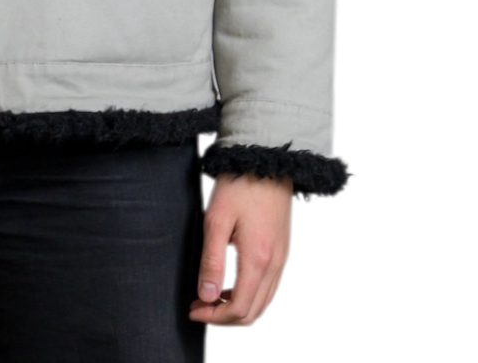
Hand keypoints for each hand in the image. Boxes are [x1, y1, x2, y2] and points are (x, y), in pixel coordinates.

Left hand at [188, 173, 293, 328]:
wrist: (266, 160)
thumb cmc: (239, 185)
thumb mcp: (216, 220)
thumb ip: (212, 261)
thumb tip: (207, 296)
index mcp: (258, 259)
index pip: (239, 309)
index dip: (214, 317)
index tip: (193, 310)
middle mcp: (275, 265)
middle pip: (253, 313)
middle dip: (224, 318)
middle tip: (199, 306)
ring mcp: (283, 259)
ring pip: (263, 303)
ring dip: (238, 308)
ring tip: (211, 296)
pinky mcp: (283, 251)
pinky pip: (270, 288)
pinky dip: (251, 295)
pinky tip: (231, 283)